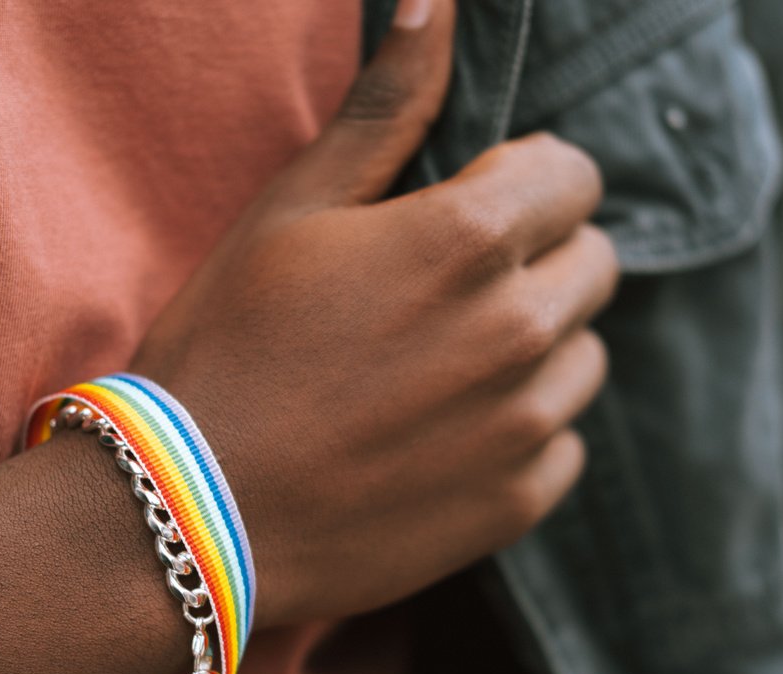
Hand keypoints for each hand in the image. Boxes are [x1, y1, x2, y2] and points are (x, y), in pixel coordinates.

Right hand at [132, 0, 618, 627]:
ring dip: (535, 349)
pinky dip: (520, 433)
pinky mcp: (518, 501)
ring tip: (440, 371)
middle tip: (448, 293)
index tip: (474, 208)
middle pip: (593, 263)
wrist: (189, 513)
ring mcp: (525, 424)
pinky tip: (441, 440)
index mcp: (469, 238)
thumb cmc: (228, 347)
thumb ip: (385, 108)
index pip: (576, 176)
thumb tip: (439, 1)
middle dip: (539, 260)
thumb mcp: (293, 210)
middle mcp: (518, 329)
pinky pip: (563, 443)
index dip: (527, 183)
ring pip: (584, 356)